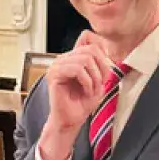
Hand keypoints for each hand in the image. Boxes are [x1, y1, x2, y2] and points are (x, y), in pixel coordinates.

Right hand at [37, 32, 115, 159]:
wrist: (71, 120)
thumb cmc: (82, 103)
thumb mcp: (97, 79)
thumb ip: (99, 62)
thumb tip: (105, 47)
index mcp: (72, 58)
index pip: (88, 39)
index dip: (102, 54)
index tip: (105, 72)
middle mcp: (62, 59)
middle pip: (90, 49)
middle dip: (101, 69)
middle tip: (100, 84)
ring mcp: (56, 65)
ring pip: (85, 59)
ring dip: (94, 78)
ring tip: (92, 90)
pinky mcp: (54, 75)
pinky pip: (77, 69)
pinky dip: (87, 82)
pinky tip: (86, 91)